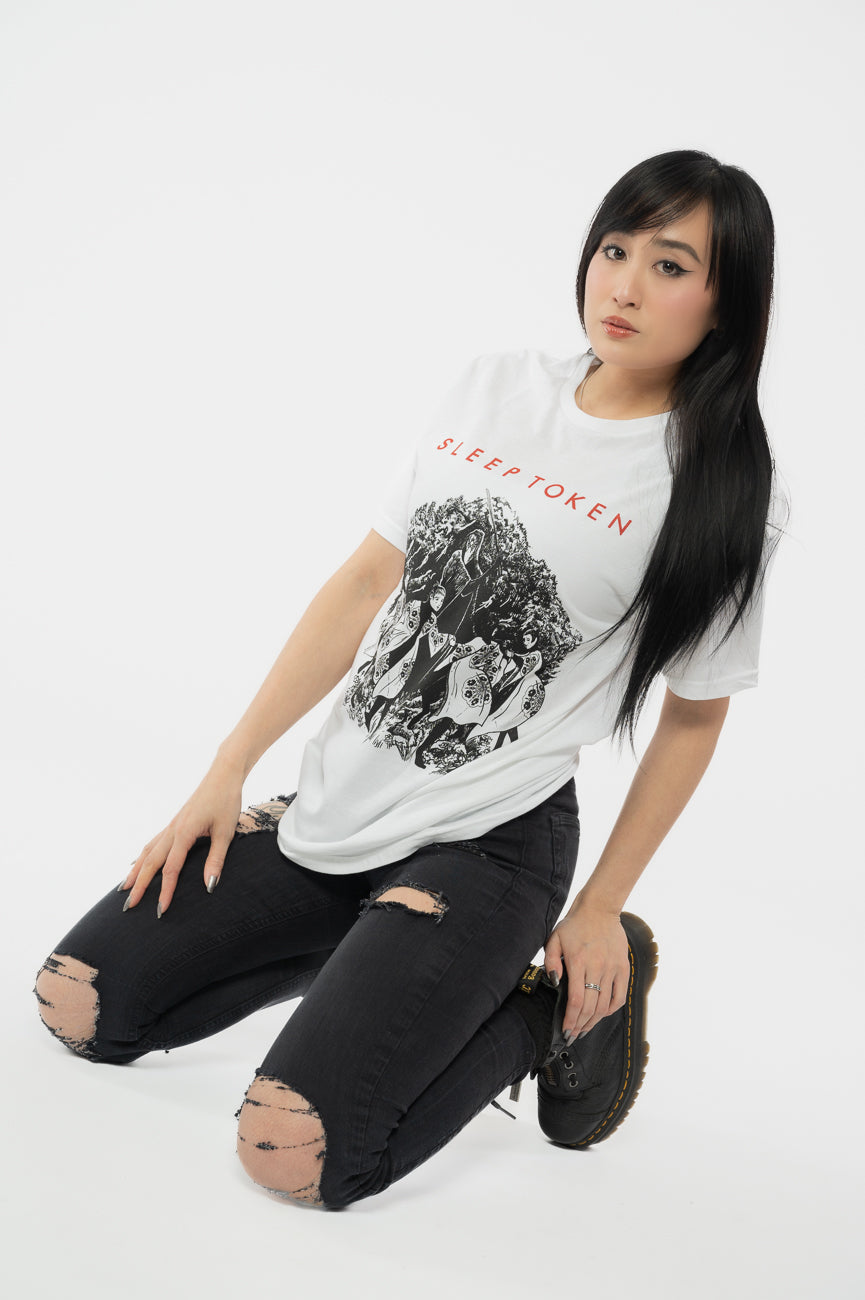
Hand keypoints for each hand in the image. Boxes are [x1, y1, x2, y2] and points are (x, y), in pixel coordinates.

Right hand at [119, 761, 243, 915]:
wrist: (223, 775)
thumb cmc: (226, 801)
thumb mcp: (226, 833)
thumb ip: (216, 860)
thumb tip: (208, 886)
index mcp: (184, 833)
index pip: (170, 869)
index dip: (165, 891)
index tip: (160, 911)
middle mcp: (172, 830)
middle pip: (150, 862)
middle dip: (139, 885)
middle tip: (128, 907)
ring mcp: (171, 825)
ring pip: (147, 851)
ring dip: (135, 871)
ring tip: (123, 889)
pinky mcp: (174, 823)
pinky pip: (153, 843)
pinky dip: (142, 856)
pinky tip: (138, 864)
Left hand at [543, 901, 629, 1038]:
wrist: (599, 909)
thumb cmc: (574, 925)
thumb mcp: (554, 939)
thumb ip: (550, 961)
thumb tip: (554, 981)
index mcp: (578, 961)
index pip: (576, 1000)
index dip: (571, 1019)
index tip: (566, 1030)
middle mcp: (597, 967)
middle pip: (590, 1007)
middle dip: (580, 1025)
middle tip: (573, 1035)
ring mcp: (612, 968)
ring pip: (604, 1005)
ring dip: (594, 1021)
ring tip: (584, 1029)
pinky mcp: (623, 968)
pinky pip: (619, 996)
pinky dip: (611, 1009)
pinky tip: (602, 1014)